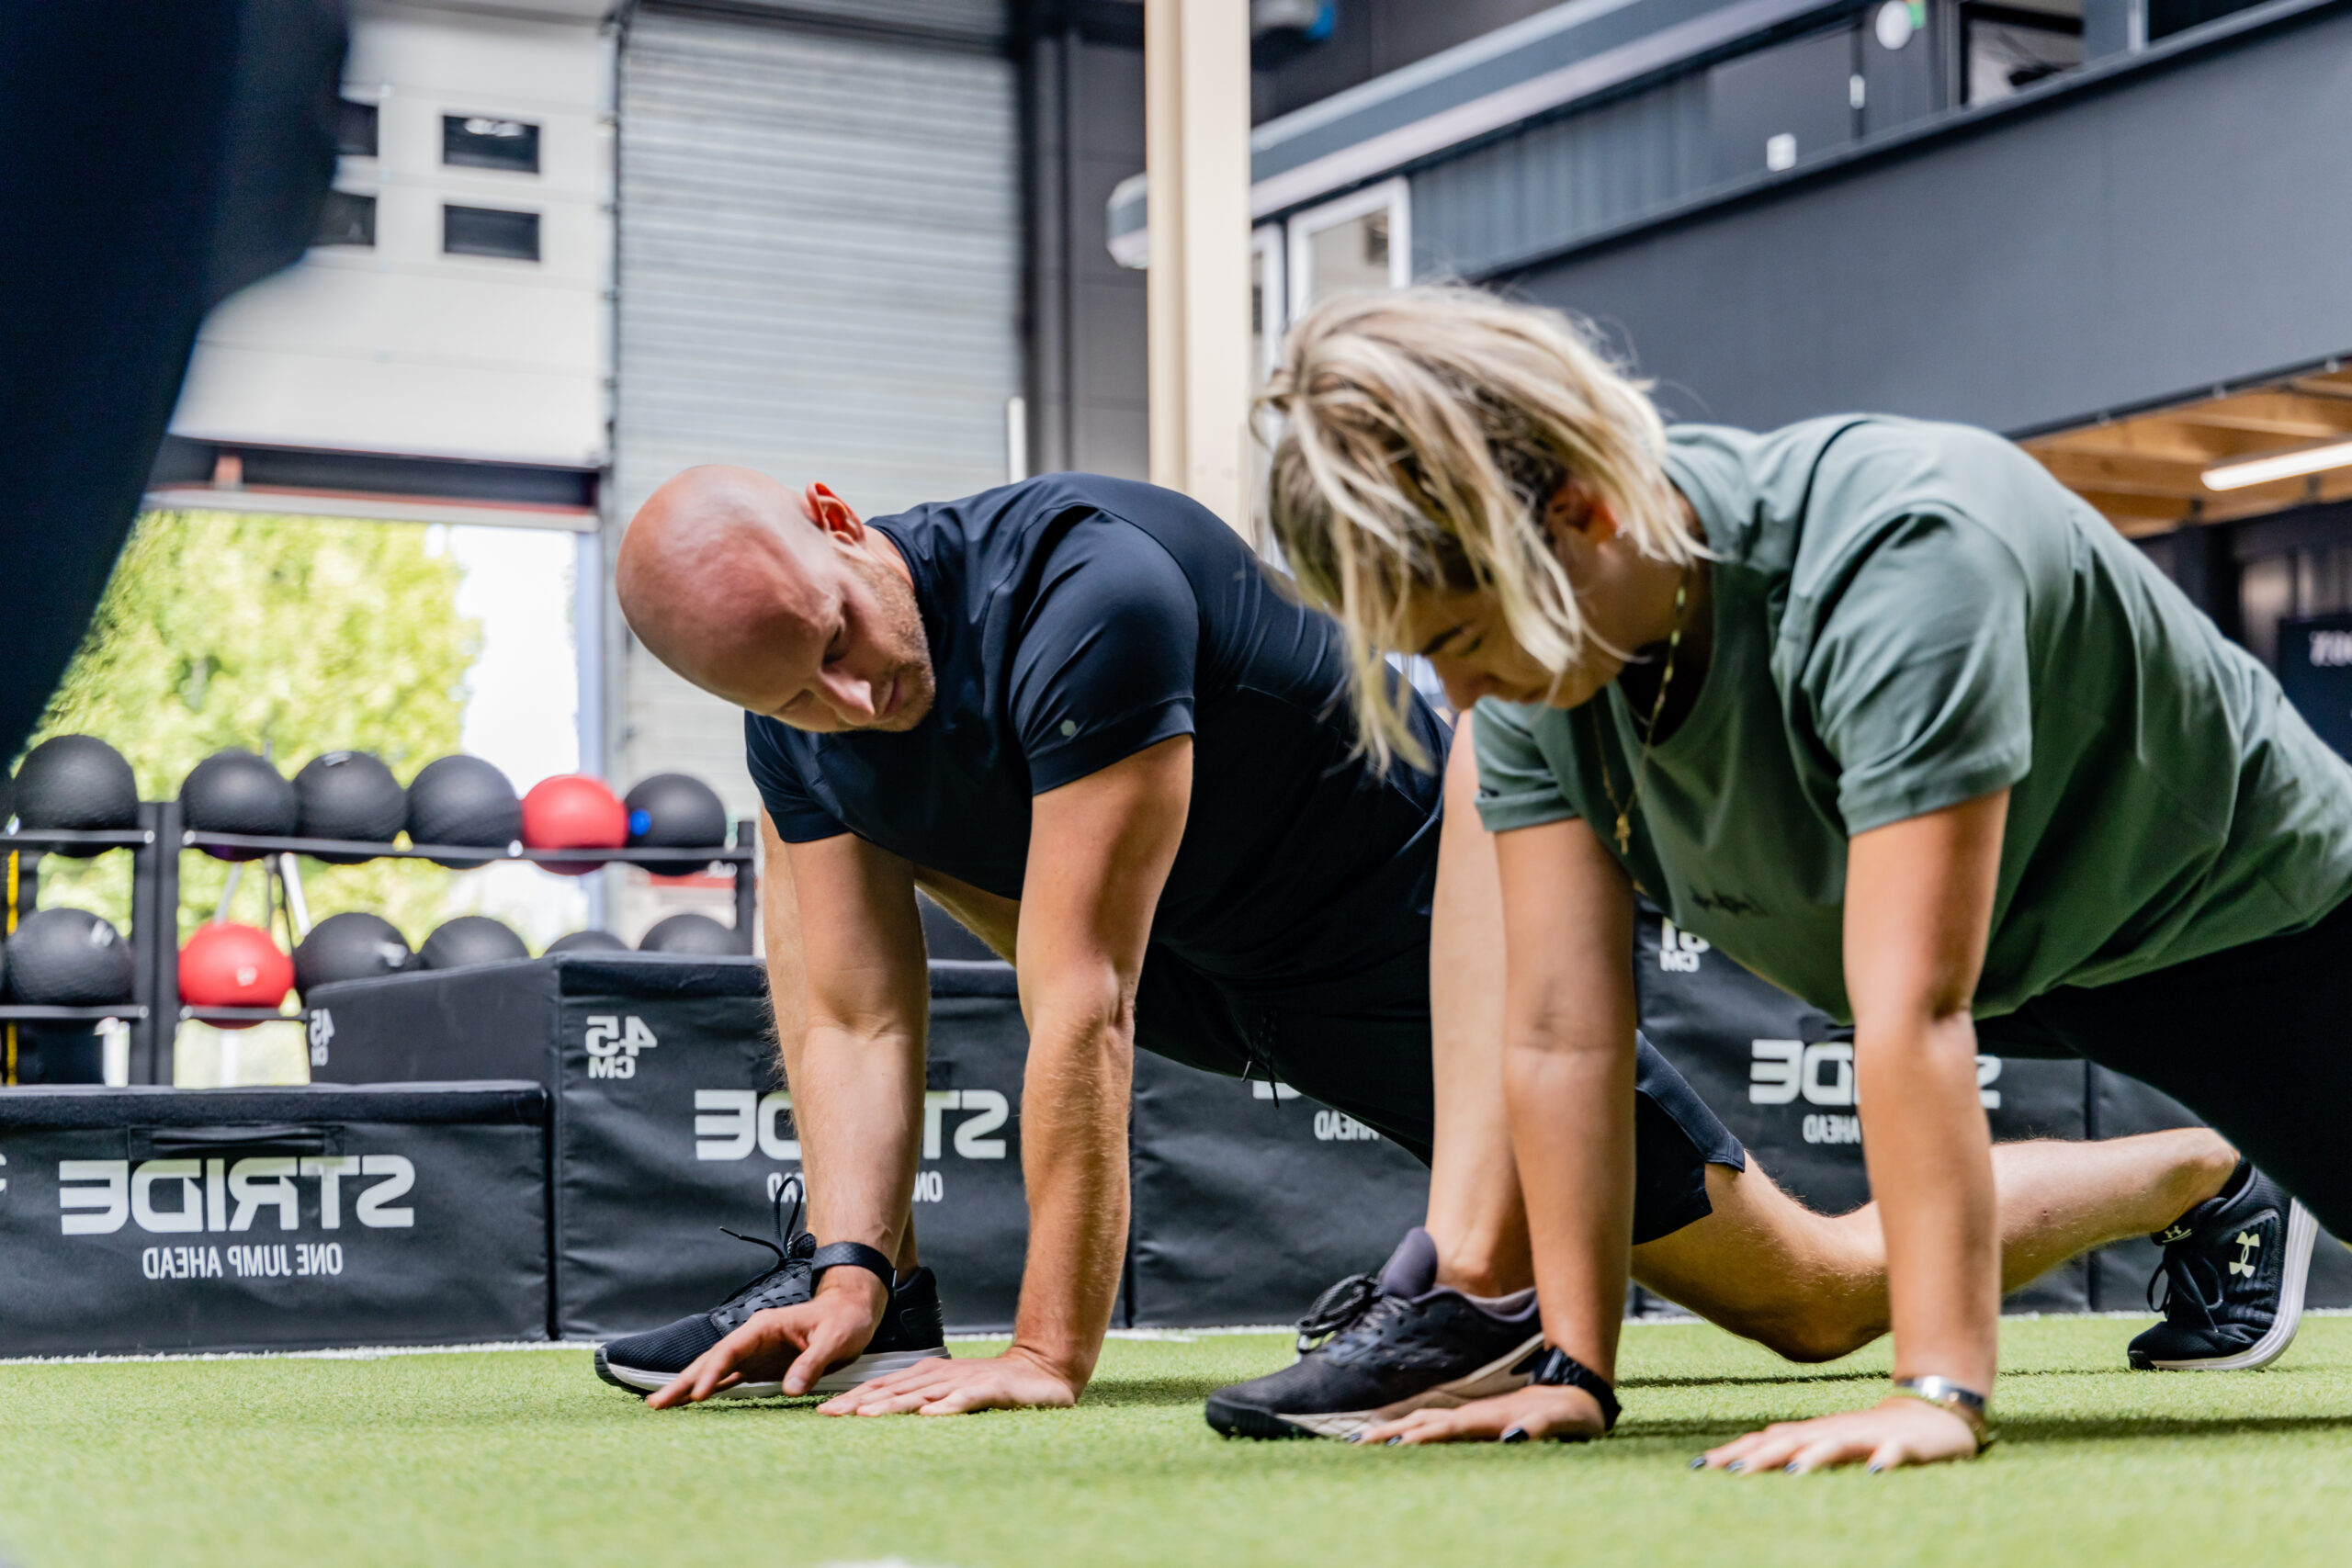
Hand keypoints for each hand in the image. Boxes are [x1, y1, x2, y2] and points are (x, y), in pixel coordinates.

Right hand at [645, 1274, 883, 1408]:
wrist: (851, 1311)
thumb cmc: (844, 1320)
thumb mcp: (833, 1339)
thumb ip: (811, 1363)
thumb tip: (790, 1390)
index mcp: (764, 1327)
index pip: (730, 1351)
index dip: (712, 1372)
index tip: (698, 1394)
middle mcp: (752, 1339)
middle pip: (711, 1361)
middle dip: (684, 1381)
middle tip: (656, 1404)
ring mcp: (754, 1353)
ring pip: (714, 1371)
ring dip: (689, 1388)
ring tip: (660, 1406)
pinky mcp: (760, 1366)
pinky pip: (729, 1379)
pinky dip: (709, 1390)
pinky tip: (693, 1403)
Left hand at [817, 1344, 1081, 1416]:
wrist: (1039, 1372)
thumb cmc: (990, 1386)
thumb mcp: (948, 1390)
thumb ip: (919, 1399)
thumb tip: (877, 1412)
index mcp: (927, 1375)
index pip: (883, 1386)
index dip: (853, 1398)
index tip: (824, 1411)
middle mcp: (939, 1376)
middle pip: (893, 1389)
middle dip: (859, 1401)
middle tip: (830, 1414)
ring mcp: (963, 1381)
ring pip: (922, 1394)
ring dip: (893, 1404)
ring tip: (866, 1415)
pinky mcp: (989, 1390)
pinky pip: (965, 1400)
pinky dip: (947, 1407)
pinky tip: (930, 1416)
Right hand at [1355, 1384, 1607, 1445]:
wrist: (1574, 1389)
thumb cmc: (1570, 1413)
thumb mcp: (1562, 1421)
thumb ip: (1539, 1428)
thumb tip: (1511, 1438)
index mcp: (1488, 1417)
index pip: (1446, 1428)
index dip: (1420, 1436)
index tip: (1391, 1446)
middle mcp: (1473, 1414)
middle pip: (1424, 1421)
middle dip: (1392, 1432)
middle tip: (1358, 1444)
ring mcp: (1471, 1415)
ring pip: (1425, 1419)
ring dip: (1396, 1428)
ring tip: (1367, 1439)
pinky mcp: (1474, 1420)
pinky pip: (1434, 1423)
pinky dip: (1412, 1428)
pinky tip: (1401, 1435)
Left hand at [1696, 1396, 1980, 1474]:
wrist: (1933, 1412)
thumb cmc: (1870, 1434)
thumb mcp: (1826, 1441)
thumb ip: (1790, 1447)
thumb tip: (1742, 1456)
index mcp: (1814, 1434)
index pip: (1766, 1442)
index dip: (1735, 1453)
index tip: (1701, 1467)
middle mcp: (1834, 1432)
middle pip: (1792, 1442)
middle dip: (1761, 1457)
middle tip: (1732, 1473)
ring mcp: (1868, 1437)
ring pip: (1837, 1445)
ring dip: (1815, 1457)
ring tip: (1792, 1472)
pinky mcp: (1904, 1445)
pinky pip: (1894, 1453)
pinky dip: (1884, 1462)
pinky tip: (1874, 1473)